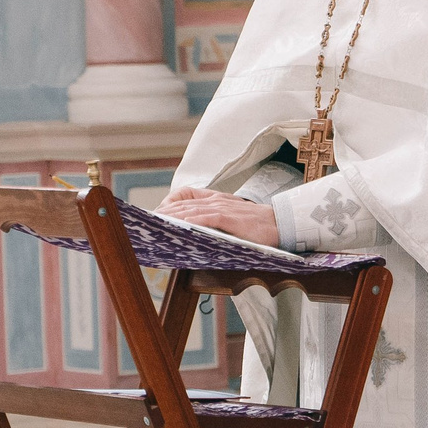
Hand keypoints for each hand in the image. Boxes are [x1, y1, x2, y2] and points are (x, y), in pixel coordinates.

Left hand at [158, 186, 278, 246]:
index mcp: (216, 199)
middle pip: (182, 204)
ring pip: (189, 211)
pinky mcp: (229, 218)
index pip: (185, 196)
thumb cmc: (258, 225)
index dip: (168, 204)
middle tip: (147, 223)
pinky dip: (189, 221)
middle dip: (163, 214)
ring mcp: (222, 208)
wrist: (280, 223)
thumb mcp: (234, 218)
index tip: (156, 215)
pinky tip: (178, 226)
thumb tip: (197, 231)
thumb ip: (216, 220)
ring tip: (156, 225)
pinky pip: (204, 218)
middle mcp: (216, 200)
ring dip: (170, 218)